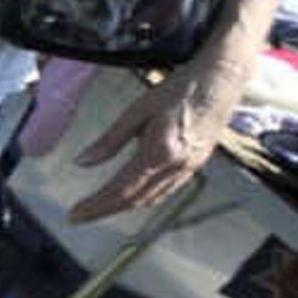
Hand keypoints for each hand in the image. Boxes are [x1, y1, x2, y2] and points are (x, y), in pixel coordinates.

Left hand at [64, 52, 239, 220]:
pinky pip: (165, 191)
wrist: (221, 82)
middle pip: (136, 200)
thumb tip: (82, 162)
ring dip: (123, 208)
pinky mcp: (195, 166)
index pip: (122, 189)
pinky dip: (144, 198)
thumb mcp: (137, 110)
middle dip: (105, 210)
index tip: (75, 214)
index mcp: (160, 152)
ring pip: (151, 199)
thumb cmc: (180, 90)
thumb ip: (110, 139)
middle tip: (79, 215)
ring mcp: (189, 169)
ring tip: (98, 208)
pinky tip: (131, 196)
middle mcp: (177, 166)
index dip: (96, 205)